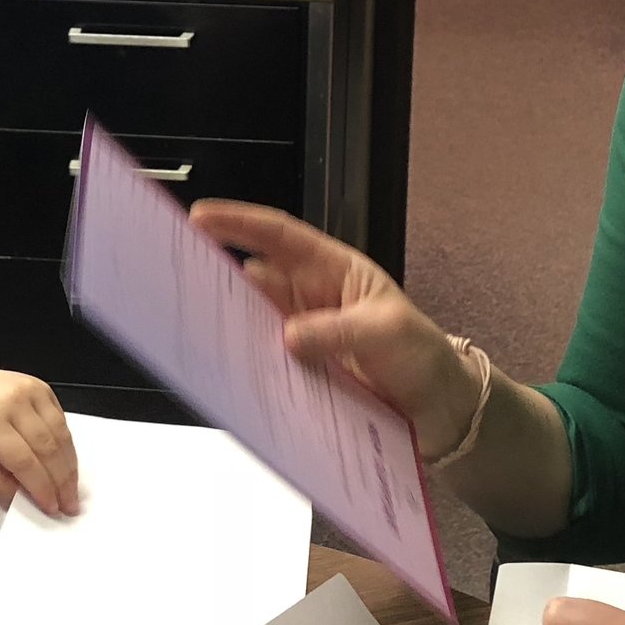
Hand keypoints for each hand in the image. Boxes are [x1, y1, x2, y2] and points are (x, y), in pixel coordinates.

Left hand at [0, 361, 78, 515]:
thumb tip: (23, 502)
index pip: (24, 461)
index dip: (41, 488)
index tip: (52, 508)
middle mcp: (14, 403)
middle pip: (47, 448)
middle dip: (62, 481)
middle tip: (70, 505)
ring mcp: (31, 392)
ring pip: (61, 434)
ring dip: (70, 465)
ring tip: (73, 489)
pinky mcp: (42, 387)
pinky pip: (61, 420)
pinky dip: (66, 444)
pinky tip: (67, 463)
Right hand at [190, 200, 478, 452]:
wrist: (437, 408)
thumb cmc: (422, 355)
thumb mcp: (387, 331)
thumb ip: (339, 331)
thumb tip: (291, 336)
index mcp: (333, 270)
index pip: (281, 236)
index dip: (241, 223)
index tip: (203, 216)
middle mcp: (311, 298)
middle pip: (256, 277)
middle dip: (220, 271)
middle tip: (186, 274)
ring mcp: (302, 335)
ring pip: (254, 319)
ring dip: (232, 321)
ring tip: (202, 323)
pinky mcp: (299, 371)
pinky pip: (264, 360)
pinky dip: (248, 361)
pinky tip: (232, 366)